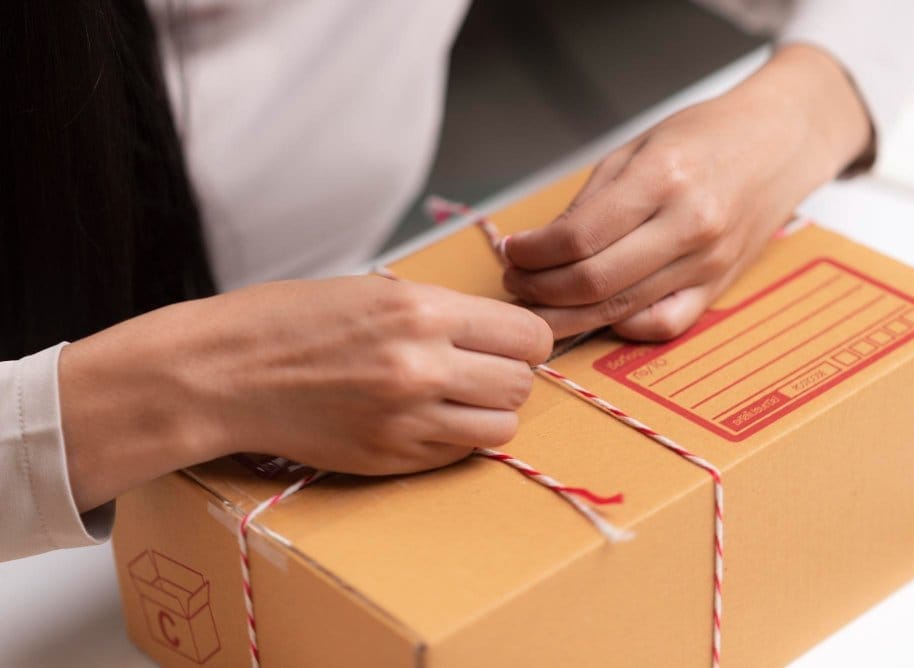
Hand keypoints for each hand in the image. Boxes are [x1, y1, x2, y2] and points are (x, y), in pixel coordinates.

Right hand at [60, 276, 551, 510]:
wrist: (223, 373)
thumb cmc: (289, 320)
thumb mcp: (373, 290)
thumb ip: (440, 312)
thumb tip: (496, 330)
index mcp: (420, 311)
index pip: (527, 334)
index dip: (526, 339)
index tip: (511, 341)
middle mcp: (421, 366)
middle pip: (521, 383)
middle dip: (512, 375)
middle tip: (484, 369)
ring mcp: (406, 419)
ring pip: (501, 426)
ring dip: (489, 412)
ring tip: (459, 398)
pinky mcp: (388, 458)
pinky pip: (457, 454)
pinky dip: (455, 438)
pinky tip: (425, 419)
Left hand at [502, 45, 871, 340]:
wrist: (781, 141)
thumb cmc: (708, 135)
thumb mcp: (638, 147)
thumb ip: (590, 200)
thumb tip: (540, 247)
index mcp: (664, 178)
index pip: (578, 237)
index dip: (532, 254)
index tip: (512, 251)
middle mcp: (689, 225)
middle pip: (593, 282)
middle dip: (538, 289)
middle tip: (515, 281)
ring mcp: (707, 262)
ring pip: (620, 310)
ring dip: (566, 314)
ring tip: (538, 302)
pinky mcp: (718, 287)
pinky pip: (663, 326)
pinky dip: (621, 327)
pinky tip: (596, 313)